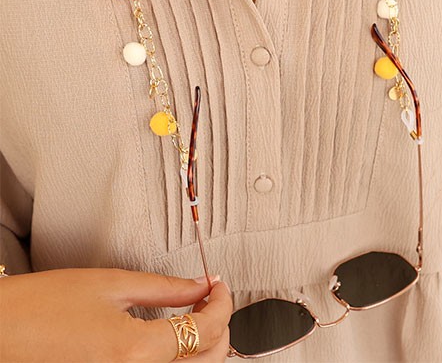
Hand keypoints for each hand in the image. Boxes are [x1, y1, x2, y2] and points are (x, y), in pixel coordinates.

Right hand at [0, 267, 232, 361]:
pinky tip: (174, 339)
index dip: (223, 303)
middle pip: (206, 362)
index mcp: (133, 351)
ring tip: (200, 315)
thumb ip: (166, 288)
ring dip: (205, 347)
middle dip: (221, 327)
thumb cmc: (43, 306)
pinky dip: (179, 360)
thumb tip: (201, 283)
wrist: (0, 332)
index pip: (205, 330)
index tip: (221, 285)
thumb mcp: (111, 285)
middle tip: (215, 298)